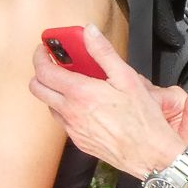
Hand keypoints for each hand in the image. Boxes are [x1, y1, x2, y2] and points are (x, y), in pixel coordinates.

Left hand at [29, 23, 187, 177]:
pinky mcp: (78, 141)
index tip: (44, 49)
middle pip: (37, 89)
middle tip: (54, 64)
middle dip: (41, 72)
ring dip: (54, 92)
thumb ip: (103, 53)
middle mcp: (70, 112)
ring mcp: (73, 129)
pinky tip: (85, 105)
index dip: (40, 56)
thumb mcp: (127, 78)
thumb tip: (89, 32)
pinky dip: (66, 108)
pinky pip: (63, 121)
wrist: (150, 155)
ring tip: (74, 84)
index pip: (44, 71)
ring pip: (49, 105)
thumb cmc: (142, 119)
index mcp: (80, 93)